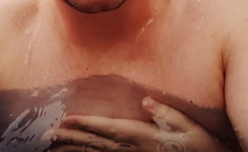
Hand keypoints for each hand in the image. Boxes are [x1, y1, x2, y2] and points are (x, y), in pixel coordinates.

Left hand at [43, 96, 231, 150]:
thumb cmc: (199, 145)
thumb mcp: (188, 127)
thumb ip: (167, 113)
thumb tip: (147, 100)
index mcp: (143, 137)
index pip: (109, 129)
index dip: (87, 125)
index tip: (66, 120)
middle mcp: (133, 150)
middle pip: (96, 144)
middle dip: (71, 139)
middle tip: (47, 135)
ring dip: (74, 150)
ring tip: (53, 146)